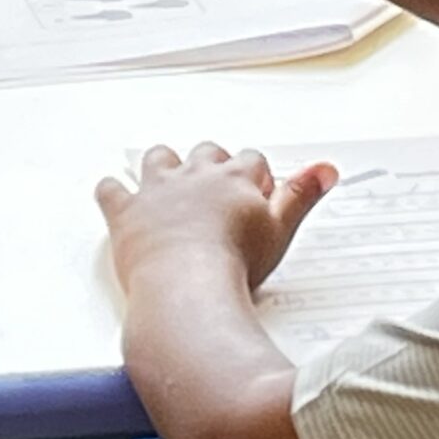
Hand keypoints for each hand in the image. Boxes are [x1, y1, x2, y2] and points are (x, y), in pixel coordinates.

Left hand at [96, 143, 336, 294]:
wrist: (187, 285)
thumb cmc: (235, 263)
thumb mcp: (280, 229)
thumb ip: (303, 195)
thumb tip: (327, 168)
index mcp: (233, 178)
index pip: (250, 161)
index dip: (256, 176)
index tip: (259, 191)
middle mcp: (193, 175)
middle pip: (205, 152)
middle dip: (213, 163)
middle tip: (218, 186)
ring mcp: (156, 191)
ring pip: (158, 158)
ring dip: (163, 165)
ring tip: (168, 177)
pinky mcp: (126, 213)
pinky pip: (111, 190)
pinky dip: (113, 191)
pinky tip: (115, 193)